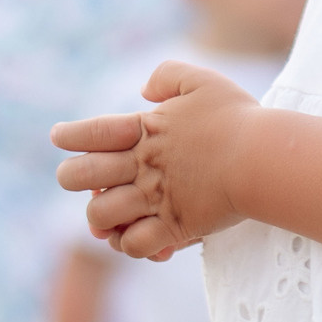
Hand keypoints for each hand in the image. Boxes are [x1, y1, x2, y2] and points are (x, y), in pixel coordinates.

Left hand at [52, 61, 257, 260]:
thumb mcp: (201, 81)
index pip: (91, 132)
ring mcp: (155, 198)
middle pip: (79, 176)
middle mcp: (142, 165)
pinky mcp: (174, 227)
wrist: (264, 158)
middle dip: (71, 178)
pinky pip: (133, 245)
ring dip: (99, 217)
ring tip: (107, 216)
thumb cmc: (237, 117)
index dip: (69, 135)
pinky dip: (130, 244)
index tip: (58, 137)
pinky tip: (137, 236)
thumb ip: (167, 75)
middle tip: (79, 180)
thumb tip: (143, 92)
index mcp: (144, 130)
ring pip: (99, 217)